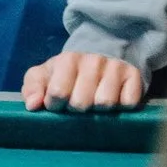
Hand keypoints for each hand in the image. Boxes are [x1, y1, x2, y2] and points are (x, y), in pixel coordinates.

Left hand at [24, 52, 144, 114]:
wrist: (101, 56)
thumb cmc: (67, 73)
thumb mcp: (44, 76)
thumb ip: (32, 88)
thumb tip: (32, 105)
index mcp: (68, 60)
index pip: (58, 92)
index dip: (55, 105)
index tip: (57, 104)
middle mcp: (93, 60)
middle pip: (81, 102)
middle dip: (77, 109)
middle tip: (77, 105)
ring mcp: (115, 68)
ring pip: (105, 104)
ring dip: (99, 111)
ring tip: (95, 102)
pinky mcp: (134, 76)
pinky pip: (128, 103)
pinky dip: (121, 107)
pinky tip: (115, 100)